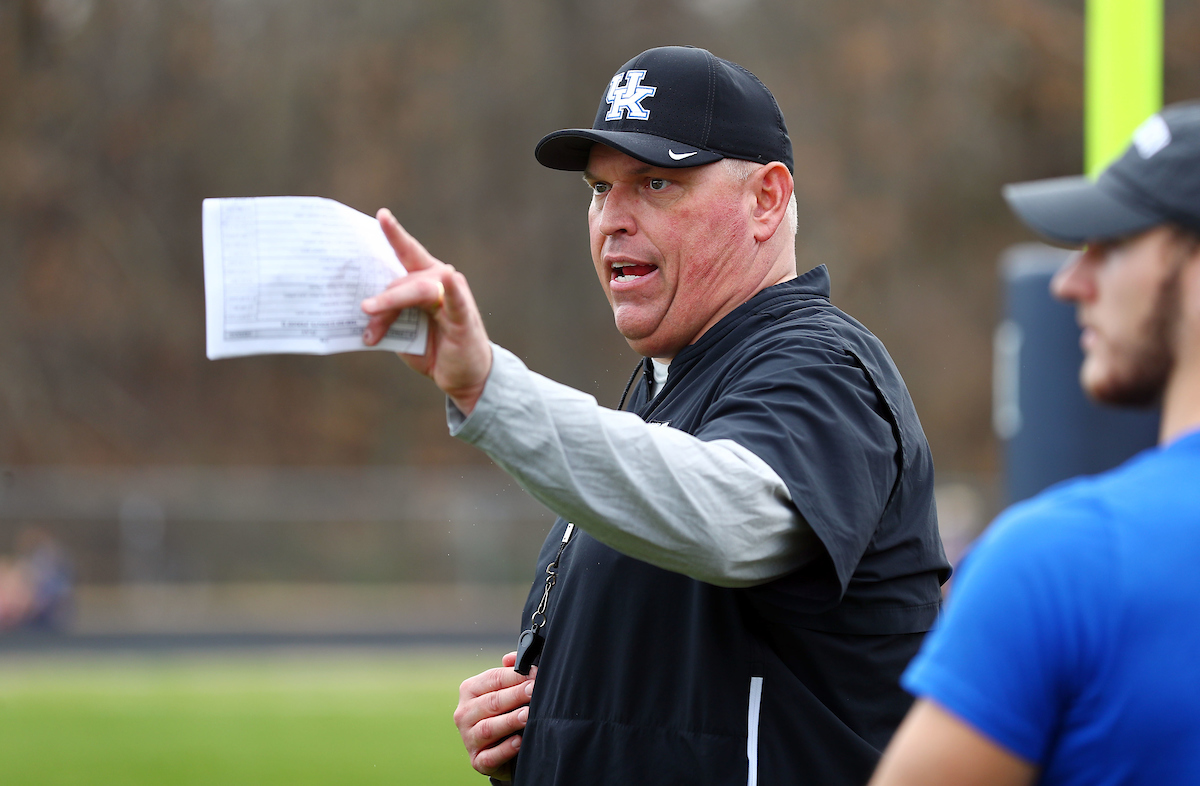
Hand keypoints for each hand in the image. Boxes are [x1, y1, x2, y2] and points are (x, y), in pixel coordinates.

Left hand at [361, 208, 492, 414]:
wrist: (463, 379)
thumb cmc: (433, 349)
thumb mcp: (401, 333)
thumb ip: (387, 317)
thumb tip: (362, 308)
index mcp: (424, 282)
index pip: (408, 253)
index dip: (395, 234)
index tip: (381, 215)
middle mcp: (440, 283)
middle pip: (403, 280)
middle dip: (380, 300)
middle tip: (362, 313)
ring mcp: (454, 298)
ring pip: (418, 289)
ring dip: (392, 302)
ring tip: (370, 317)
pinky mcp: (464, 318)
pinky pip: (456, 301)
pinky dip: (452, 291)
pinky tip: (450, 280)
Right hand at [453, 651, 536, 780]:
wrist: (500, 747)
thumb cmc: (504, 710)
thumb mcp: (505, 689)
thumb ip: (510, 671)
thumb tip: (510, 658)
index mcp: (470, 690)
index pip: (492, 679)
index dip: (515, 675)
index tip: (534, 673)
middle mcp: (464, 713)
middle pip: (491, 702)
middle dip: (515, 695)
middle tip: (533, 691)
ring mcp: (469, 738)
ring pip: (488, 728)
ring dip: (509, 721)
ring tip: (528, 715)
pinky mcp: (477, 760)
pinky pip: (489, 756)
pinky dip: (504, 749)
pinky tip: (519, 742)